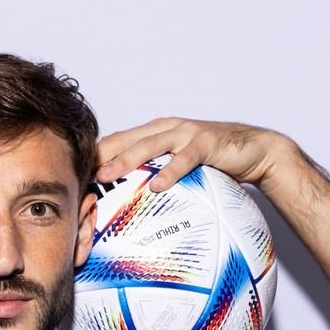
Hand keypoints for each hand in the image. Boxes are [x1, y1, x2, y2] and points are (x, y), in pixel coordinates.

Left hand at [94, 117, 293, 192]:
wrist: (255, 149)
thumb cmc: (213, 161)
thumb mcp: (179, 165)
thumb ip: (156, 174)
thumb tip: (129, 201)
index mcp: (155, 132)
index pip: (118, 141)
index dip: (96, 155)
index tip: (74, 173)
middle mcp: (167, 128)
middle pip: (126, 140)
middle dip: (101, 156)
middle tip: (79, 174)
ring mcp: (186, 133)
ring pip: (149, 145)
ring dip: (126, 160)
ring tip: (107, 176)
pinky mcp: (206, 143)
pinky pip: (185, 159)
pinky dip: (170, 172)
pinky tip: (157, 186)